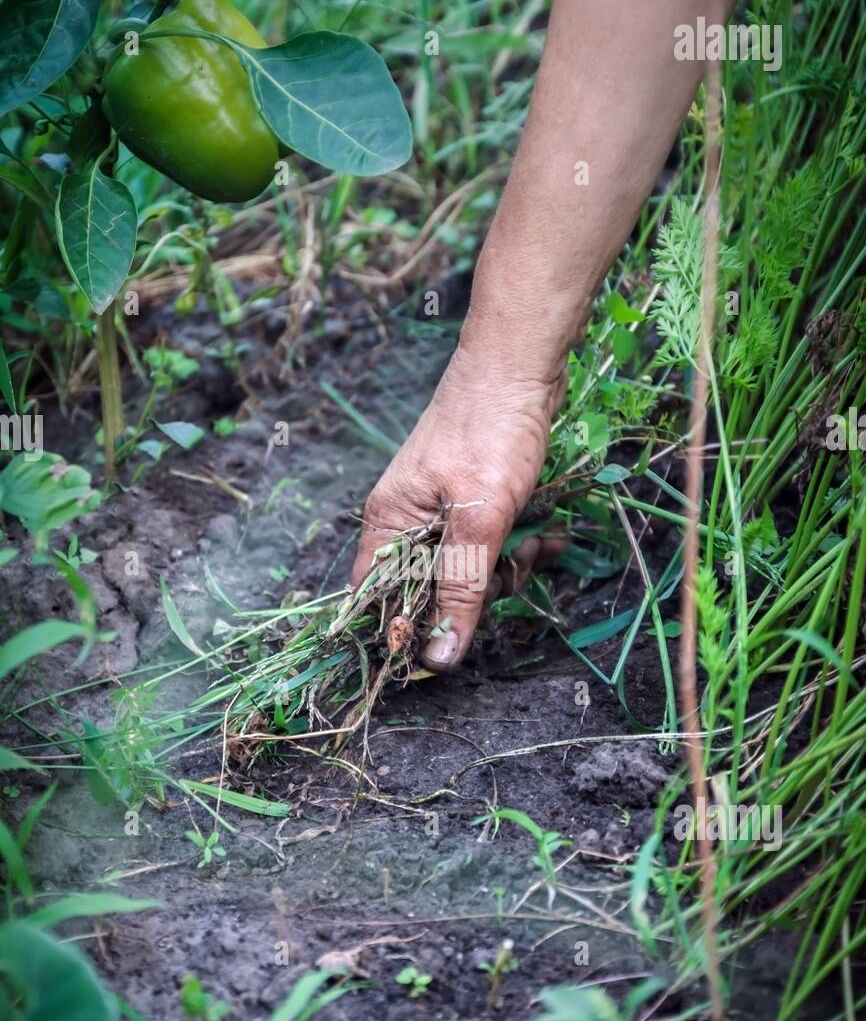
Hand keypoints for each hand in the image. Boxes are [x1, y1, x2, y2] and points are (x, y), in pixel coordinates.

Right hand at [351, 342, 566, 669]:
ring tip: (536, 540)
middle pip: (432, 593)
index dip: (407, 630)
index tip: (447, 644)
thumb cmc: (490, 431)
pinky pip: (493, 547)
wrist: (522, 363)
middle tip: (509, 569)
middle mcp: (409, 522)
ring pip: (471, 573)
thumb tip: (437, 657)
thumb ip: (460, 589)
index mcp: (388, 525)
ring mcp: (444, 512)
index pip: (377, 601)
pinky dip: (521, 544)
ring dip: (510, 567)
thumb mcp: (479, 519)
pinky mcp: (477, 504)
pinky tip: (546, 531)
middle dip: (479, 592)